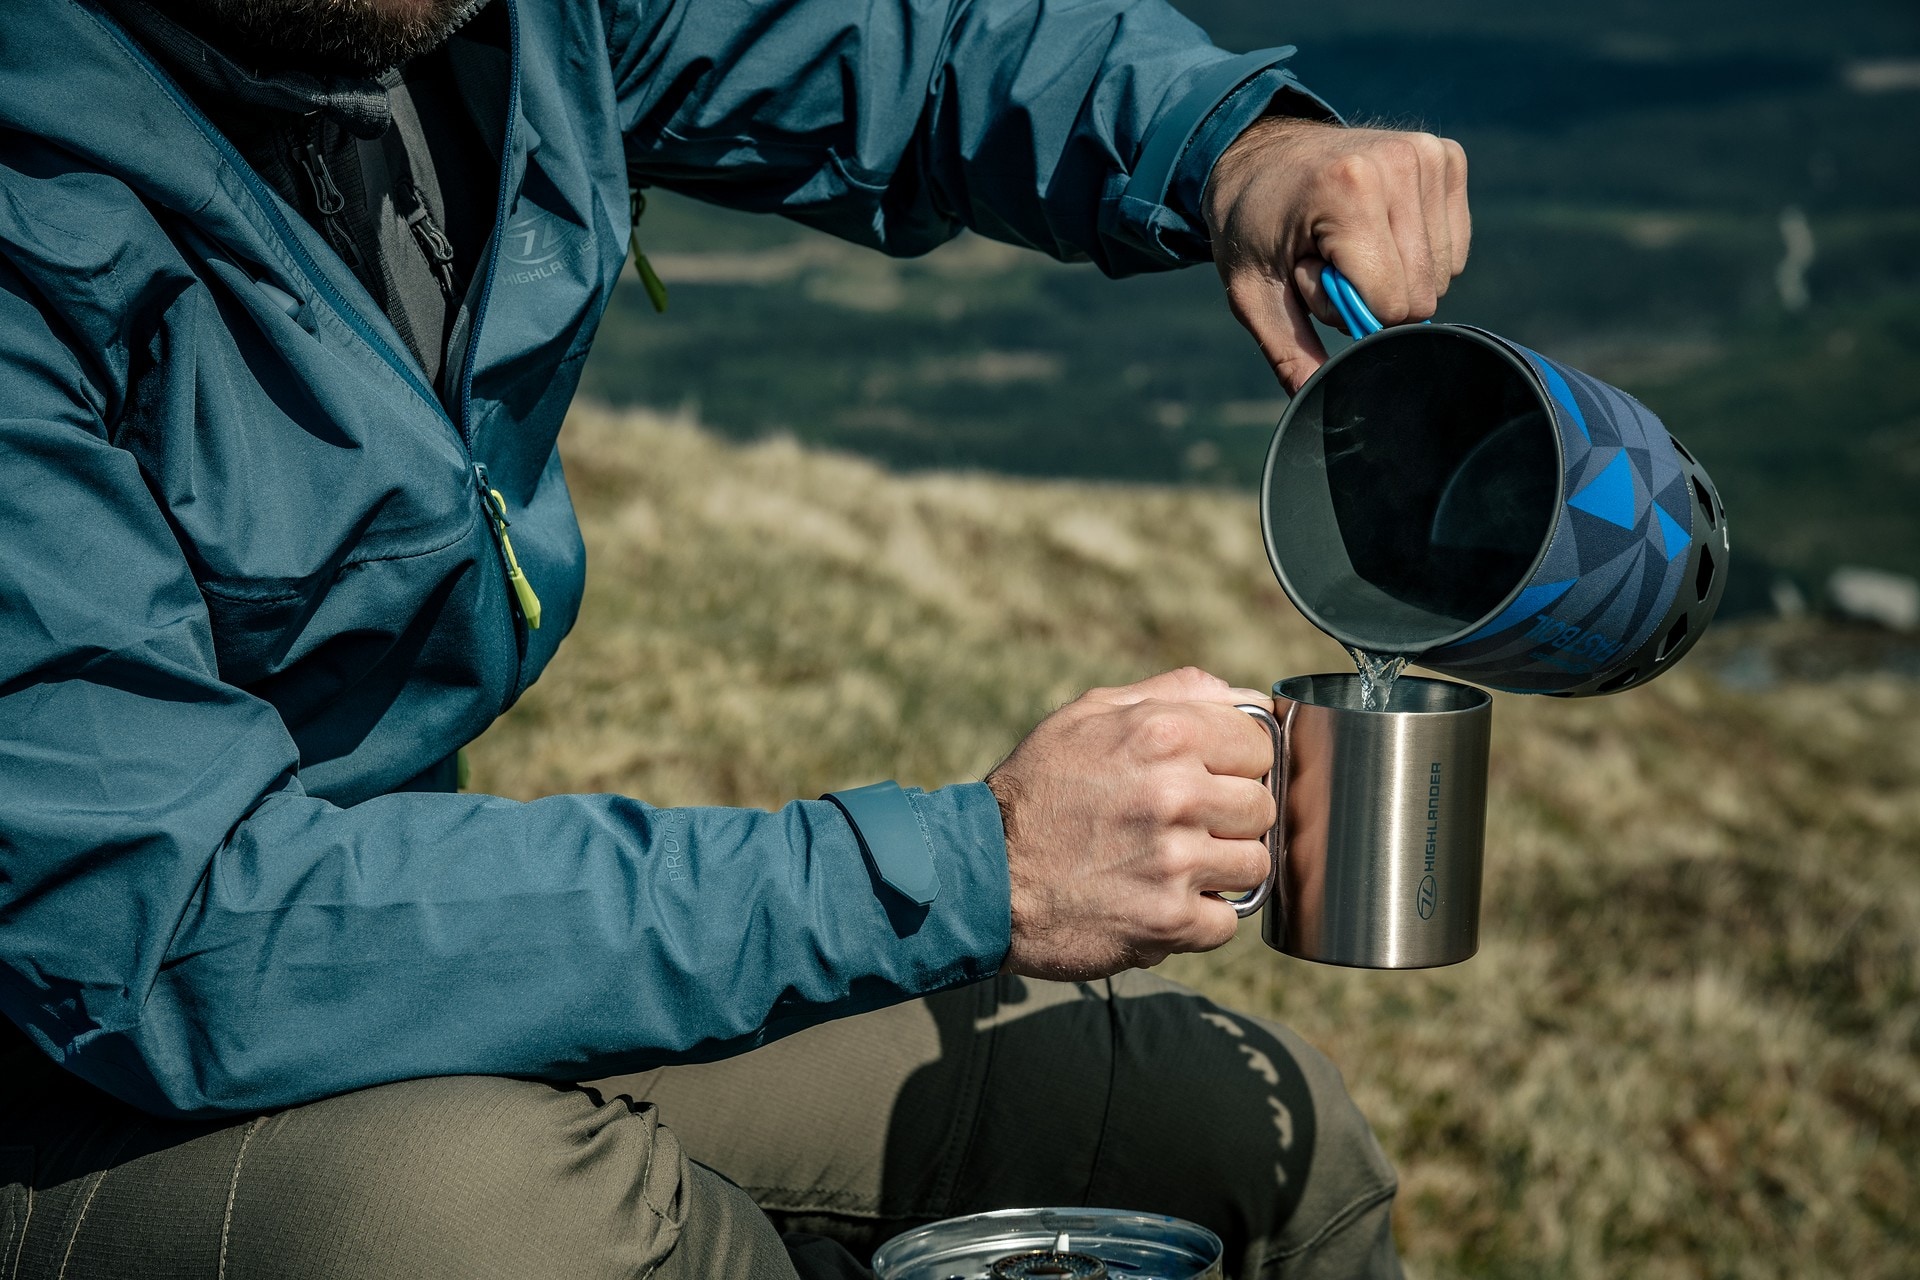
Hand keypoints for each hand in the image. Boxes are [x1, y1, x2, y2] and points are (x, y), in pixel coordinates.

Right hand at [986, 667, 1276, 980]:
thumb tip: (1240, 696)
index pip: (1260, 743)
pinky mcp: (1169, 921)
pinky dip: (1200, 918)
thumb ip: (1171, 694)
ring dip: (1222, 869)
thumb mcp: (1087, 715)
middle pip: (1262, 806)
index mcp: (1163, 733)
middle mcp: (1176, 794)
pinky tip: (1161, 901)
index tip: (1209, 778)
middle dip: (1230, 817)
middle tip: (1184, 825)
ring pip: (1255, 864)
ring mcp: (1175, 861)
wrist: (982, 876)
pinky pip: (1228, 921)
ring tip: (1174, 864)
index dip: (1236, 762)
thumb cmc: (1035, 790)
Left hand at [1203, 117, 1470, 393]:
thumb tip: (1317, 400)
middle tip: (1328, 261)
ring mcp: (1428, 153)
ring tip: (1347, 243)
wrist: (1259, 155)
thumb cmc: (1252, 226)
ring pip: (1442, 275)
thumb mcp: (1253, 294)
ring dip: (1395, 275)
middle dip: (1374, 297)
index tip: (1313, 276)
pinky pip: (1453, 248)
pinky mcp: (1447, 156)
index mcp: (1347, 191)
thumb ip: (1289, 351)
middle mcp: (1398, 163)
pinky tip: (1376, 228)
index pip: (1390, 304)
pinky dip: (1417, 253)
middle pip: (1421, 295)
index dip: (1350, 312)